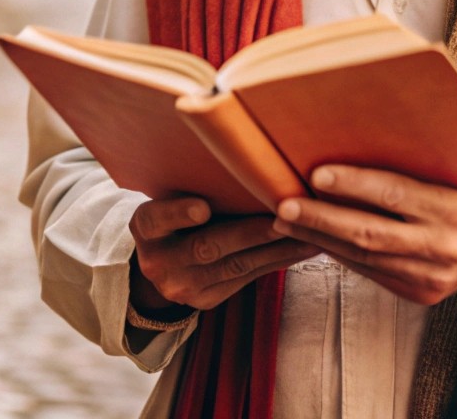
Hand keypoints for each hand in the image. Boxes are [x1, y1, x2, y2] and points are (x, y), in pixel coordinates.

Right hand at [129, 196, 320, 316]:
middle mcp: (159, 261)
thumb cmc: (174, 215)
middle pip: (207, 246)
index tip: (202, 209)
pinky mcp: (207, 301)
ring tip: (310, 232)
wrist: (161, 263)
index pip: (156, 218)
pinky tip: (303, 248)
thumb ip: (191, 187)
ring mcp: (182, 286)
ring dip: (278, 248)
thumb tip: (241, 155)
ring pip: (237, 265)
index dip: (178, 213)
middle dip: (251, 232)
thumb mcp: (168, 199)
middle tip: (286, 216)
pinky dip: (278, 261)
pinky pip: (248, 279)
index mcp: (146, 228)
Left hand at [272, 165, 456, 305]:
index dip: (355, 185)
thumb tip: (354, 136)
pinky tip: (314, 238)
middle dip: (321, 219)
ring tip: (285, 222)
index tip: (317, 174)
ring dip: (319, 239)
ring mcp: (433, 277)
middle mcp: (446, 247)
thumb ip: (417, 162)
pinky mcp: (421, 294)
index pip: (398, 194)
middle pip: (371, 234)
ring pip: (365, 258)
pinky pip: (370, 272)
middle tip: (284, 206)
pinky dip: (339, 254)